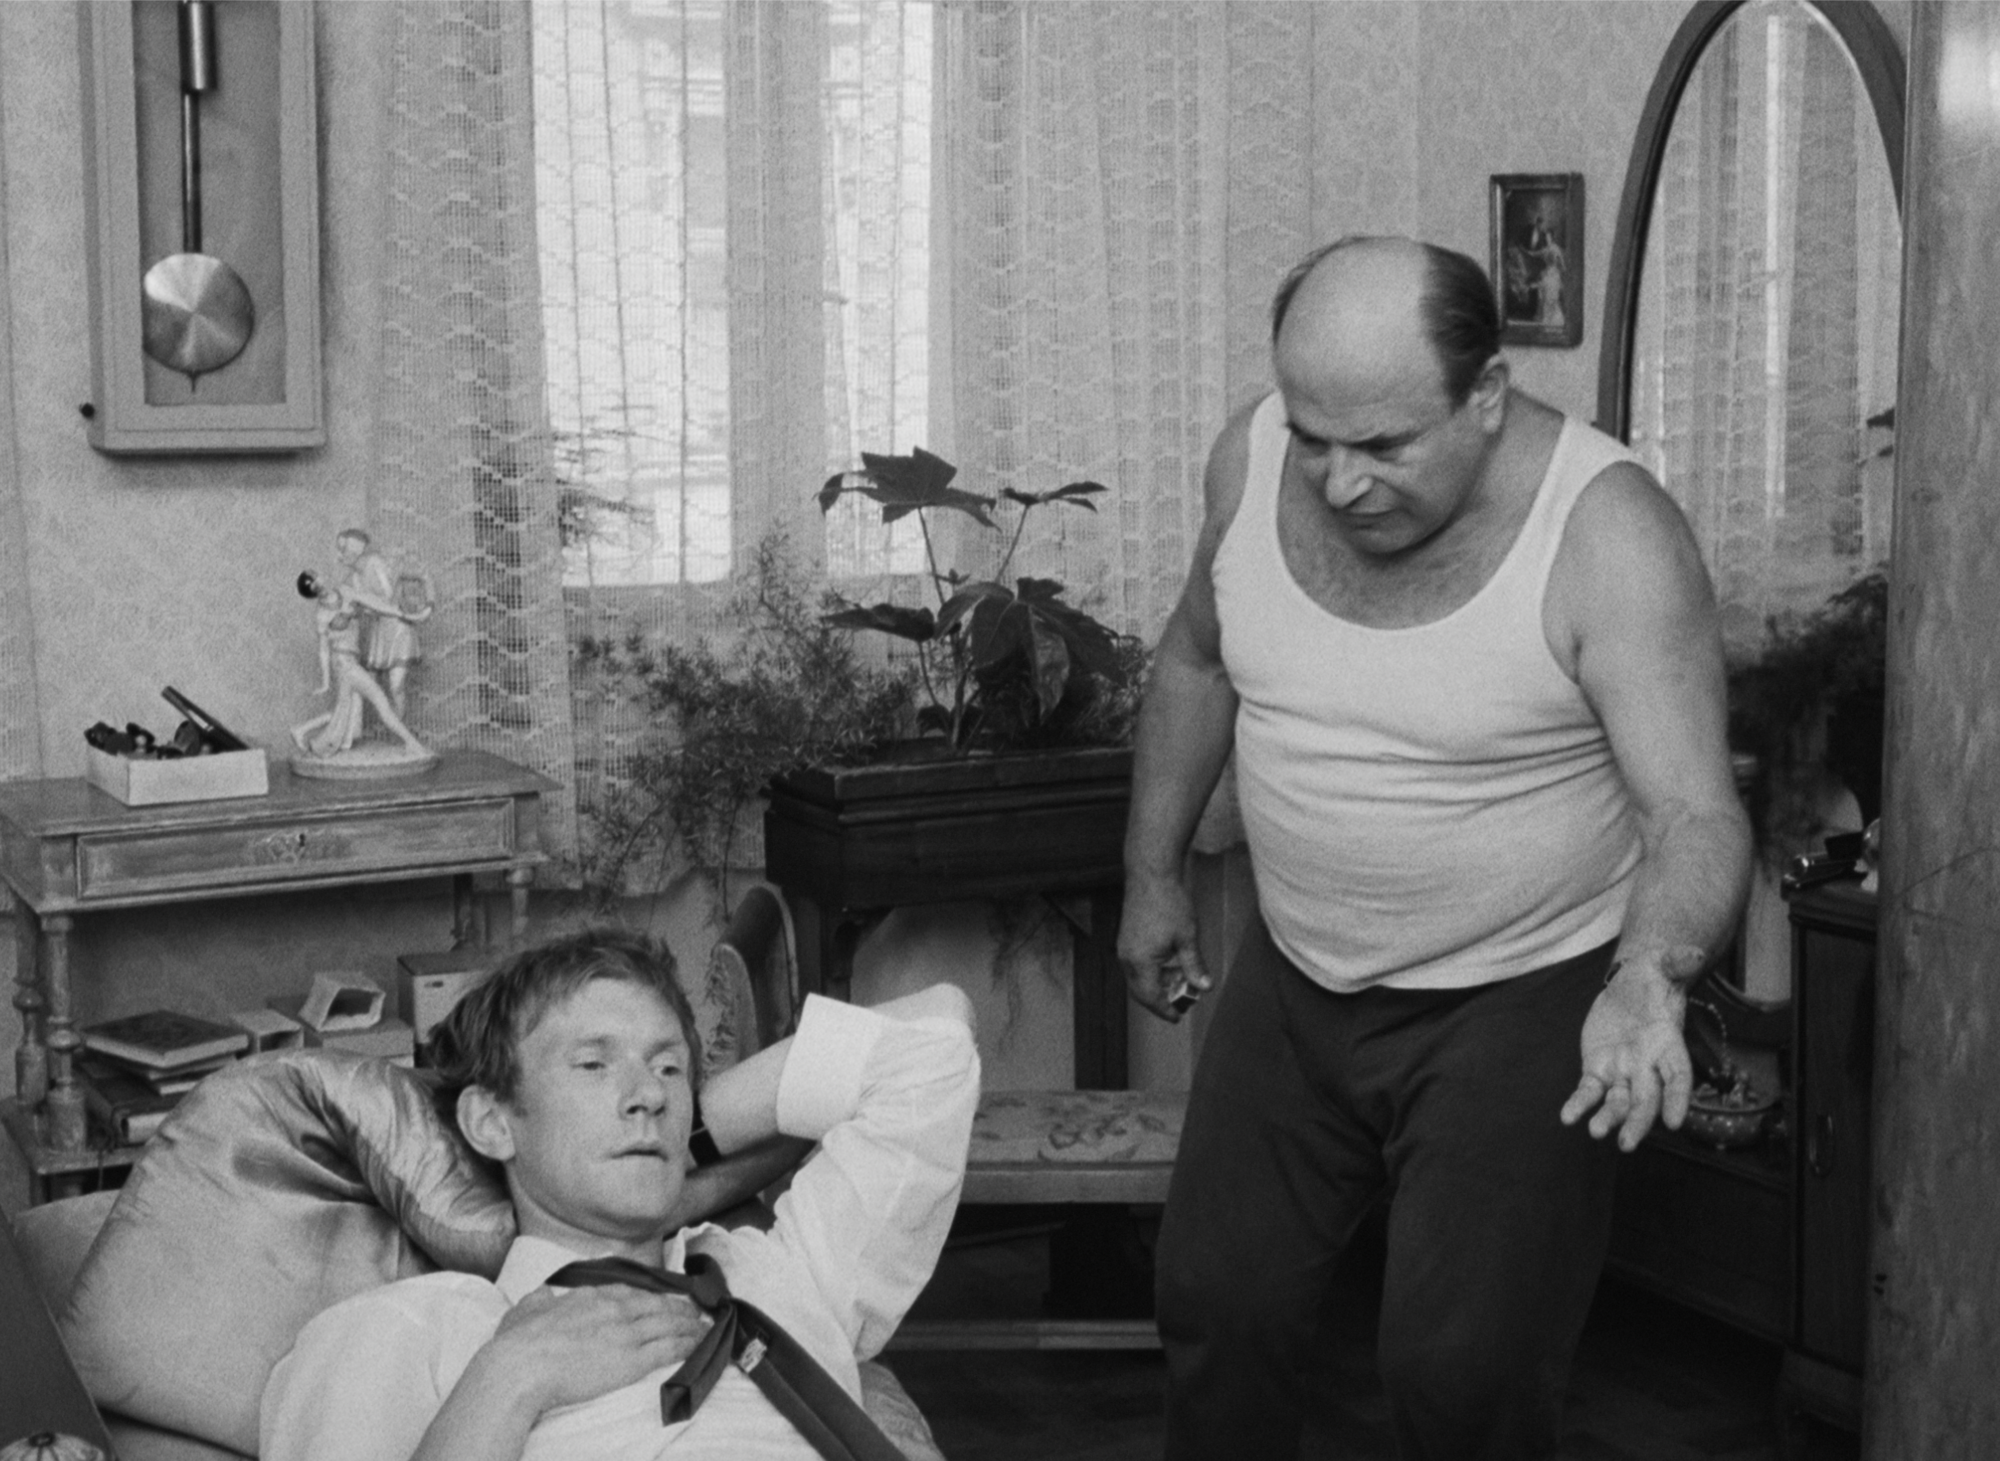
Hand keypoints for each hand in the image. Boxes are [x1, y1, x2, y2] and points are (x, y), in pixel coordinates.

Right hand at [480, 1281, 711, 1417]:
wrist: (522, 1367)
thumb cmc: (517, 1343)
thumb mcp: (525, 1310)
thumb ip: (538, 1302)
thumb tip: (542, 1296)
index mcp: (590, 1296)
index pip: (630, 1292)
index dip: (649, 1296)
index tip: (660, 1299)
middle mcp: (614, 1308)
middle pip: (656, 1305)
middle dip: (678, 1308)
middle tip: (694, 1311)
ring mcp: (626, 1332)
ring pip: (668, 1324)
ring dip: (689, 1325)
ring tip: (704, 1327)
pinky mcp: (632, 1358)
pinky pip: (669, 1348)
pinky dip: (688, 1343)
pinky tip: (700, 1343)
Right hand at [1117, 870, 1210, 1022]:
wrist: (1151, 874)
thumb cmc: (1168, 902)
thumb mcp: (1187, 937)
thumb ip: (1194, 965)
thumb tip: (1204, 986)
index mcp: (1140, 962)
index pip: (1150, 997)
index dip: (1164, 1009)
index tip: (1177, 1017)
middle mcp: (1127, 957)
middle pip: (1141, 991)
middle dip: (1161, 999)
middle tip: (1182, 1002)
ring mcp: (1124, 947)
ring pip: (1139, 977)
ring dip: (1158, 983)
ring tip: (1182, 978)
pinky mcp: (1127, 938)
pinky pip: (1137, 964)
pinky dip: (1153, 970)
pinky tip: (1171, 963)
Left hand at [1560, 960, 1692, 1151]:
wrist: (1629, 986)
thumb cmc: (1651, 978)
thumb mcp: (1662, 964)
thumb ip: (1677, 961)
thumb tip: (1693, 952)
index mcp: (1667, 1045)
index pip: (1678, 1077)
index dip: (1678, 1099)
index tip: (1675, 1122)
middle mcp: (1647, 1065)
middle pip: (1646, 1099)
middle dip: (1638, 1122)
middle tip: (1627, 1144)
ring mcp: (1622, 1071)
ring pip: (1618, 1102)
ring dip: (1609, 1119)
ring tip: (1596, 1132)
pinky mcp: (1598, 1070)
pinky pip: (1589, 1091)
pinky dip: (1579, 1104)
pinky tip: (1567, 1118)